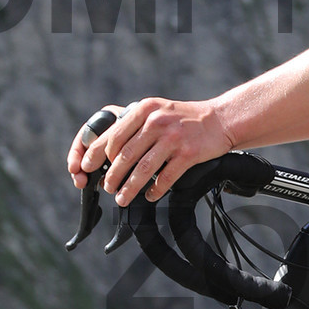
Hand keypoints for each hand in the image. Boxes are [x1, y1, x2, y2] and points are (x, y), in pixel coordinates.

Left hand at [71, 98, 234, 203]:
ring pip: (143, 169)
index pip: (113, 135)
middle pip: (125, 155)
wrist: (220, 120)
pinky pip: (166, 177)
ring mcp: (174, 138)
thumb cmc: (185, 118)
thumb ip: (135, 125)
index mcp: (145, 110)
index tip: (88, 167)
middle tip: (106, 187)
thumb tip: (109, 151)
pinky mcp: (188, 153)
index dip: (97, 154)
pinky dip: (155, 190)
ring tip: (121, 198)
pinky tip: (150, 196)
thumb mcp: (157, 111)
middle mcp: (157, 122)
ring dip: (129, 187)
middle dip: (112, 175)